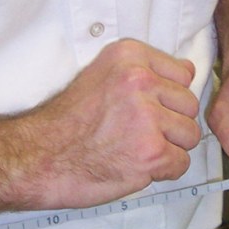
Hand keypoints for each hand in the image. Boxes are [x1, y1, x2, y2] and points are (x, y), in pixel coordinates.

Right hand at [13, 39, 200, 208]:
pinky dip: (164, 171)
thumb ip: (144, 72)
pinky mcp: (152, 151)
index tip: (148, 108)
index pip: (183, 74)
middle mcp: (140, 81)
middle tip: (138, 133)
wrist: (39, 157)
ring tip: (136, 149)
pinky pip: (182, 163)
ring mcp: (147, 116)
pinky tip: (137, 165)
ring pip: (189, 135)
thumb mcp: (101, 76)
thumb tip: (189, 72)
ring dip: (169, 148)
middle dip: (171, 124)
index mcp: (129, 56)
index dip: (168, 98)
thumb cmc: (66, 123)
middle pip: (189, 106)